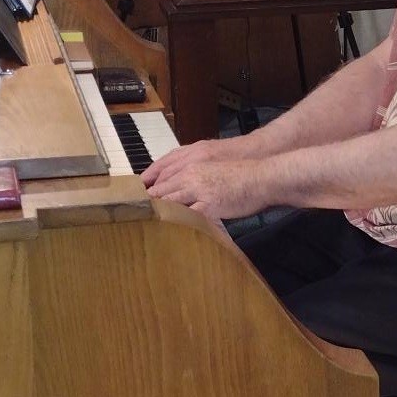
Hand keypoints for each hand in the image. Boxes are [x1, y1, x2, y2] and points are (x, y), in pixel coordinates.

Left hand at [143, 139, 273, 217]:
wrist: (261, 177)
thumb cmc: (240, 173)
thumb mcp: (212, 168)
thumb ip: (196, 175)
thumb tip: (185, 189)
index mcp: (190, 164)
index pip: (160, 176)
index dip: (147, 190)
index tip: (137, 201)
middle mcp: (190, 175)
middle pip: (160, 190)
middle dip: (147, 205)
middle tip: (135, 217)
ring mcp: (198, 190)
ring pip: (169, 203)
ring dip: (158, 215)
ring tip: (146, 227)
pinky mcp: (208, 205)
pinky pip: (187, 217)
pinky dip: (177, 224)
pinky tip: (170, 232)